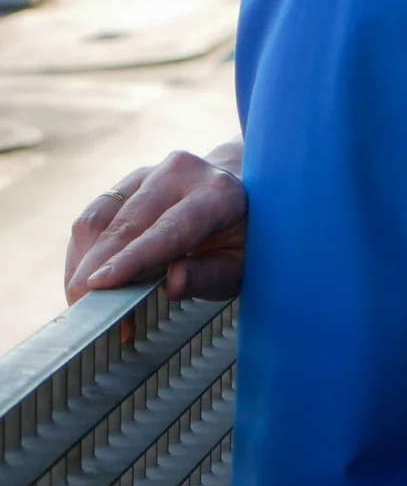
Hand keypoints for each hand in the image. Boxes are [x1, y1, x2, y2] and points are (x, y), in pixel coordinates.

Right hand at [64, 145, 247, 302]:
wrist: (244, 189)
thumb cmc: (244, 235)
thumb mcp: (243, 263)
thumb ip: (210, 275)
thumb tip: (172, 283)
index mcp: (219, 193)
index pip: (170, 229)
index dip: (132, 258)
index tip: (99, 284)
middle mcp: (182, 173)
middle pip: (126, 225)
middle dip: (96, 271)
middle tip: (84, 313)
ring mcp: (151, 173)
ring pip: (99, 220)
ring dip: (83, 266)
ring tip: (86, 304)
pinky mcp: (128, 182)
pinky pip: (92, 218)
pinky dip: (82, 254)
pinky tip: (85, 282)